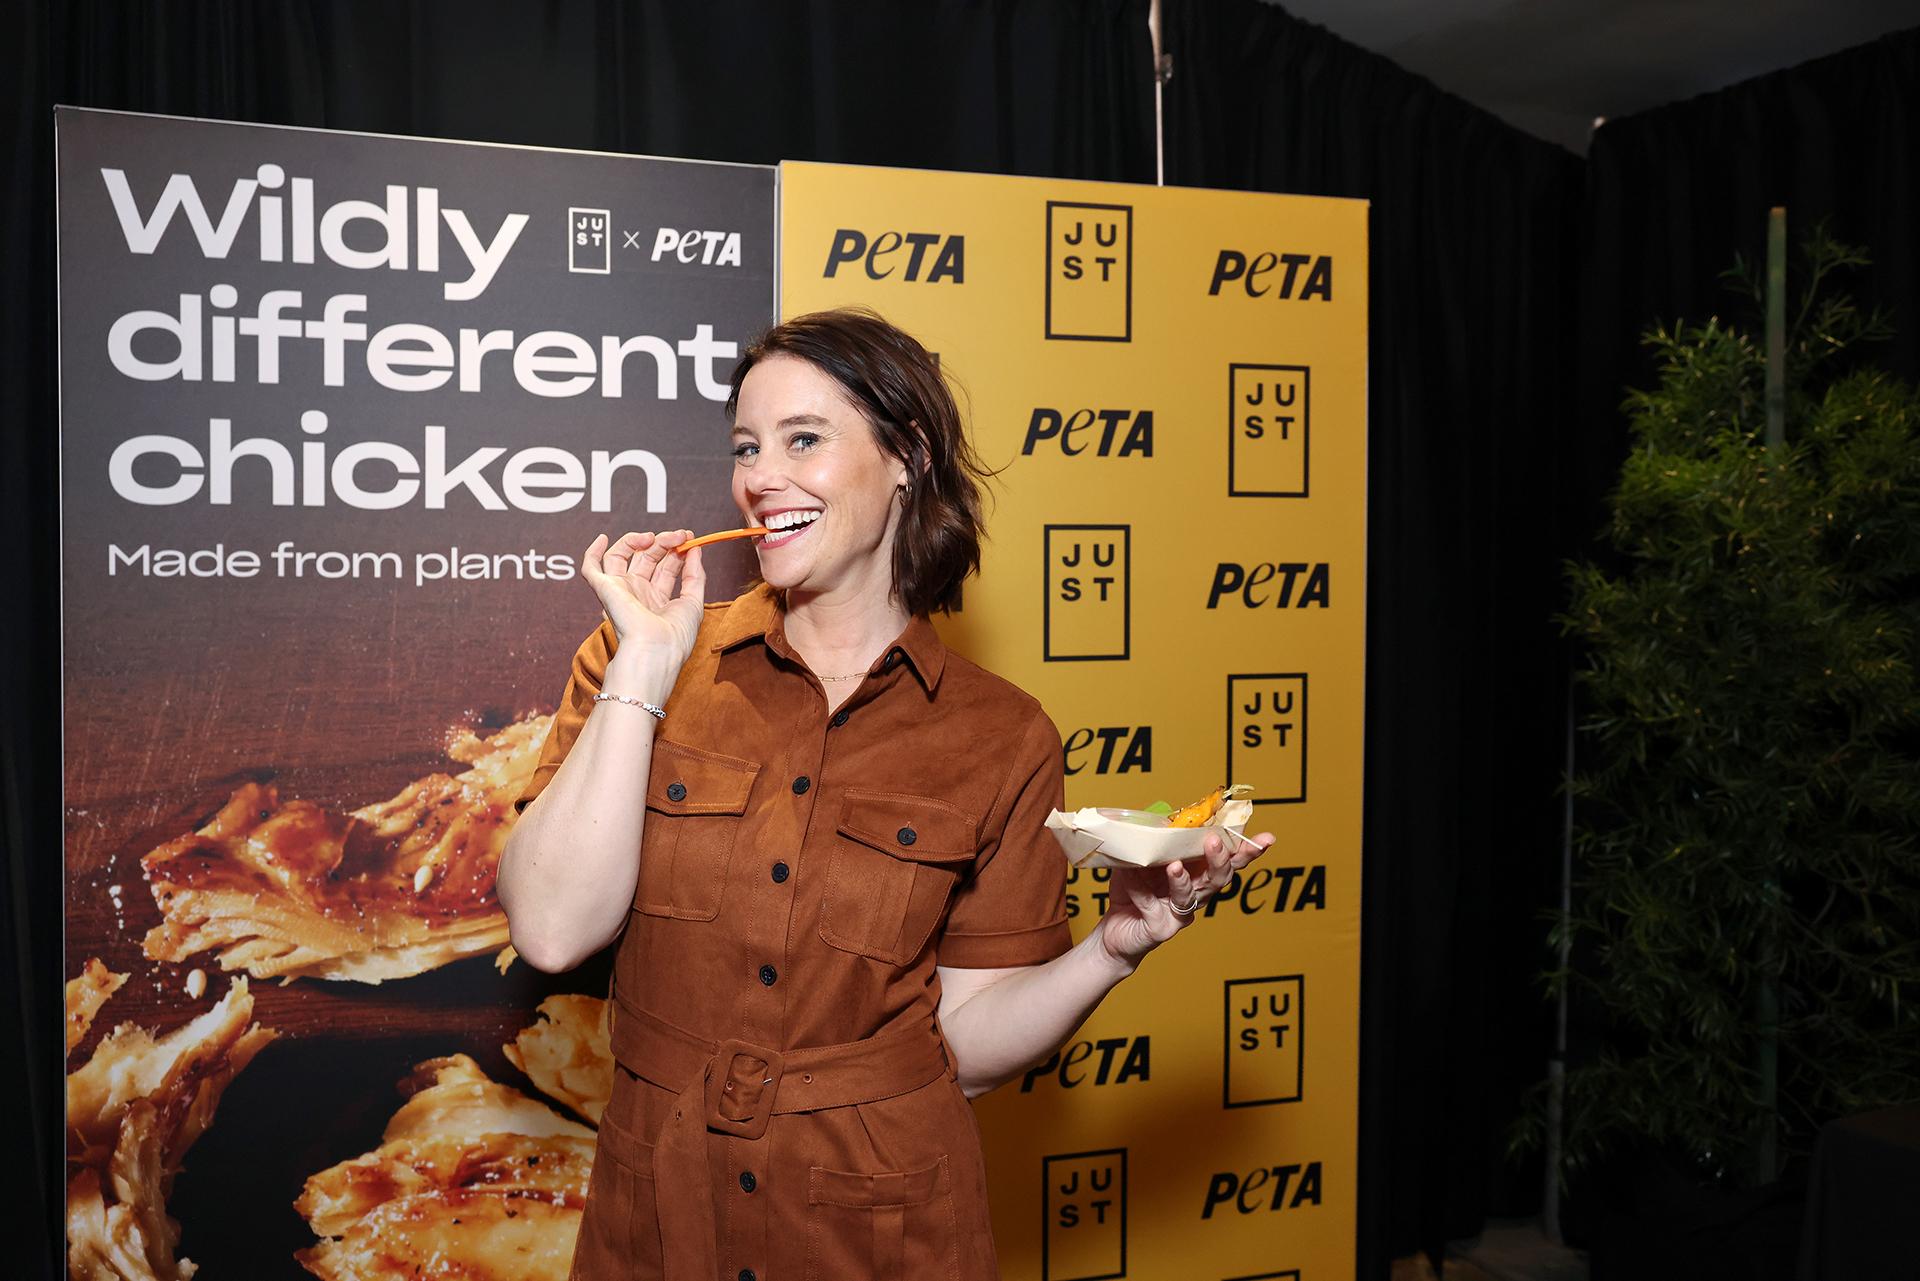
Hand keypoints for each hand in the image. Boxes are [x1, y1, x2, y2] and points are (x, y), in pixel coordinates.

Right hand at [580, 530, 705, 674]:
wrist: (655, 650)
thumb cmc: (675, 636)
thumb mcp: (693, 602)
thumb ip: (695, 575)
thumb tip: (695, 549)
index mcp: (657, 600)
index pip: (666, 567)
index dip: (677, 550)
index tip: (690, 538)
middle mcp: (637, 594)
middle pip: (646, 558)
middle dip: (663, 542)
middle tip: (679, 536)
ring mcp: (620, 591)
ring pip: (621, 556)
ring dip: (636, 540)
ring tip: (652, 537)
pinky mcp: (604, 589)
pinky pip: (590, 568)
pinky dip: (593, 552)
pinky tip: (603, 538)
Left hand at [1096, 828, 1276, 966]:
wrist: (1114, 933)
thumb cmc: (1133, 892)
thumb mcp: (1144, 860)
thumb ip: (1156, 843)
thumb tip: (1163, 820)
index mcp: (1197, 873)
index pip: (1227, 858)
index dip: (1247, 849)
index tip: (1267, 838)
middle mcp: (1195, 894)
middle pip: (1219, 878)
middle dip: (1222, 860)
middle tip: (1215, 842)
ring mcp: (1180, 913)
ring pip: (1192, 896)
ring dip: (1184, 880)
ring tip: (1174, 865)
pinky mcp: (1162, 929)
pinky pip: (1154, 906)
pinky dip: (1141, 891)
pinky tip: (1132, 878)